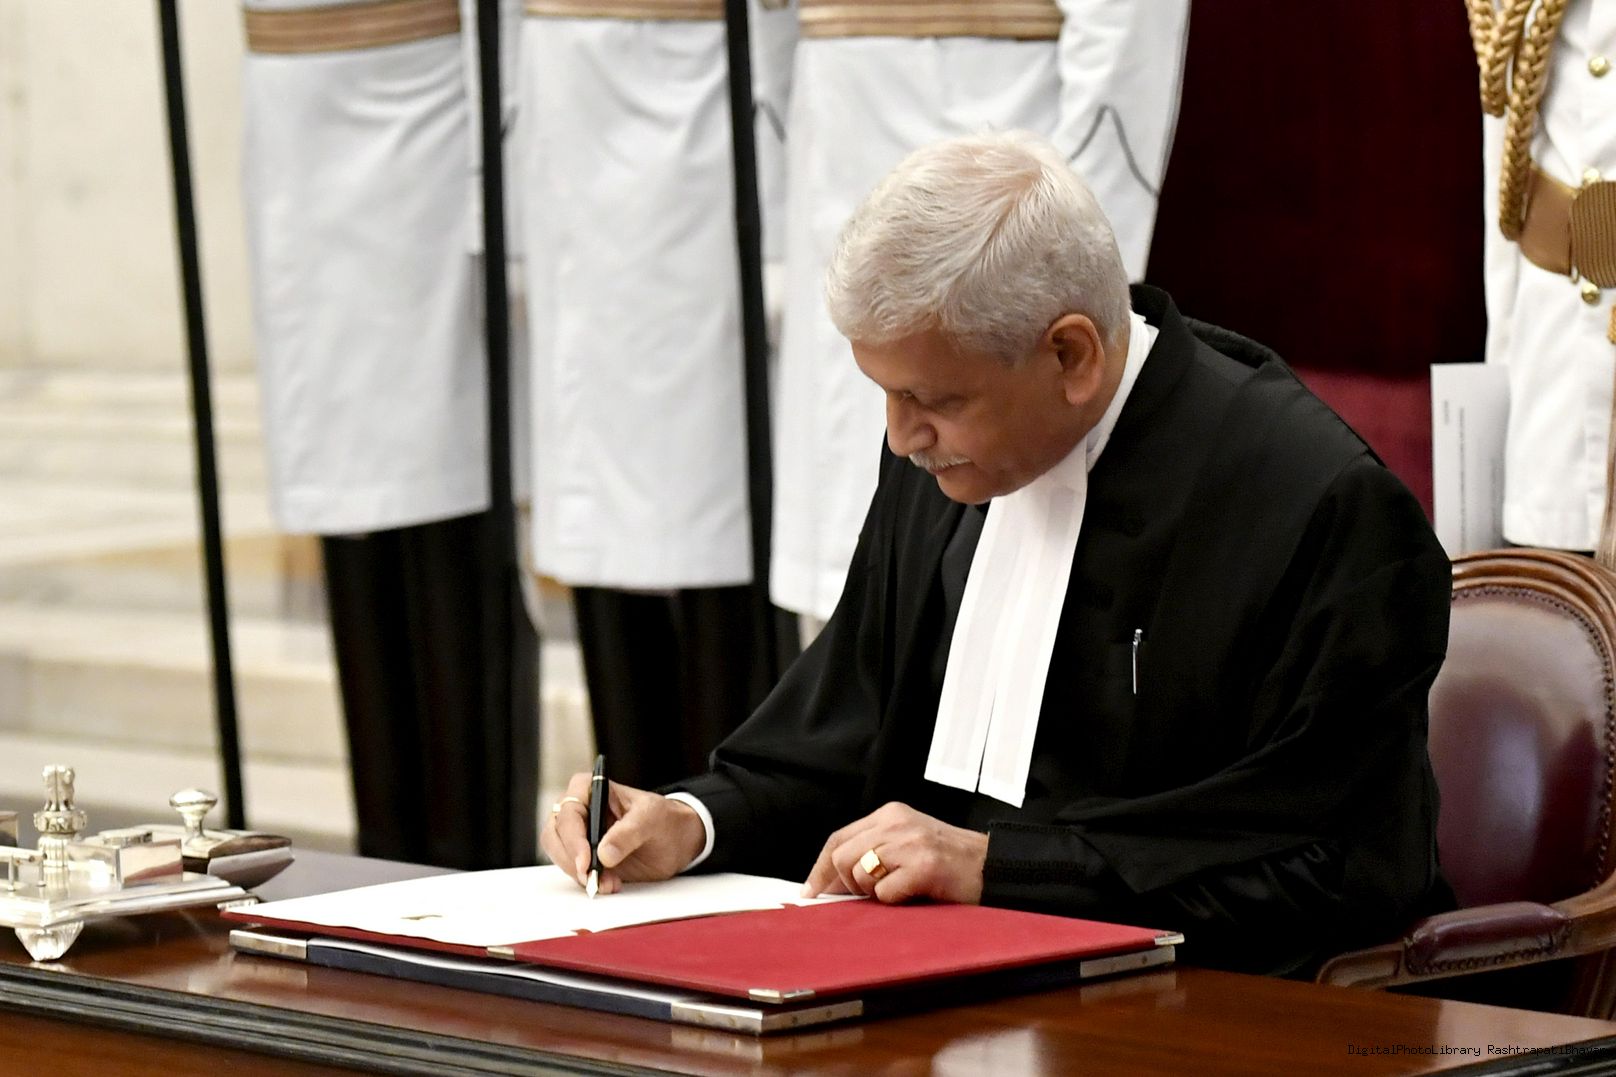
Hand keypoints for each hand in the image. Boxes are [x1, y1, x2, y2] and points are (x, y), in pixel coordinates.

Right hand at [539, 773, 706, 894]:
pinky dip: (588, 881)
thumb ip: (629, 833)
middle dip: (572, 860)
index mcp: (589, 788)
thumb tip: (604, 853)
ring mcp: (578, 834)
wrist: (677, 840)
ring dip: (580, 874)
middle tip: (593, 878)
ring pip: (559, 855)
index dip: (573, 838)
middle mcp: (578, 809)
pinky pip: (574, 870)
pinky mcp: (584, 856)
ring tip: (609, 882)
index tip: (587, 861)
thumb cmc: (664, 819)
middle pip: (555, 835)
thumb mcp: (652, 818)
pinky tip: (610, 883)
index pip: (569, 812)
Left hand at [801, 802, 987, 904]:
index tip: (810, 892)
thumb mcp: (908, 844)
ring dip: (875, 893)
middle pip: (842, 857)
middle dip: (847, 884)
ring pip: (860, 874)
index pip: (838, 838)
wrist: (994, 867)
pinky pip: (886, 893)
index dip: (820, 869)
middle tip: (869, 896)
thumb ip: (874, 853)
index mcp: (890, 814)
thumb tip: (831, 885)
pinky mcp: (924, 865)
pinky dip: (896, 901)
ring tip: (902, 890)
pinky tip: (916, 894)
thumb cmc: (950, 863)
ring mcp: (911, 842)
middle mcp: (897, 822)